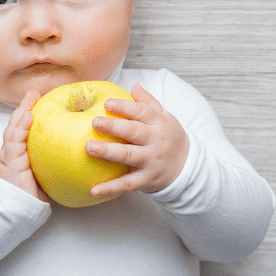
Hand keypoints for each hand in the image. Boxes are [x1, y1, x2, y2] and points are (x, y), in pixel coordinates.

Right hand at [0, 89, 48, 201]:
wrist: (16, 211)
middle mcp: (12, 152)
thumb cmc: (32, 197)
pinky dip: (19, 127)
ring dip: (22, 111)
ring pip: (13, 129)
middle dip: (25, 107)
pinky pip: (13, 141)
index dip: (31, 115)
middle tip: (35, 92)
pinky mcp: (8, 161)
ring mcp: (9, 155)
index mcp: (20, 154)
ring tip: (30, 97)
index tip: (40, 102)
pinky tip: (26, 116)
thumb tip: (79, 154)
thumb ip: (53, 163)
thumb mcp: (45, 176)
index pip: (25, 130)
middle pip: (18, 124)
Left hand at [85, 82, 189, 198]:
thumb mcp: (165, 118)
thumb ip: (148, 102)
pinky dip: (111, 188)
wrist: (187, 167)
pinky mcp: (148, 180)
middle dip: (114, 126)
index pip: (142, 112)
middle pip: (134, 132)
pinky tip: (94, 190)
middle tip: (94, 122)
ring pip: (129, 156)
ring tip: (89, 148)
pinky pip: (128, 184)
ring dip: (108, 152)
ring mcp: (152, 161)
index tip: (106, 103)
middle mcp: (156, 141)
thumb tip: (134, 85)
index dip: (124, 107)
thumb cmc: (168, 138)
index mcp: (159, 123)